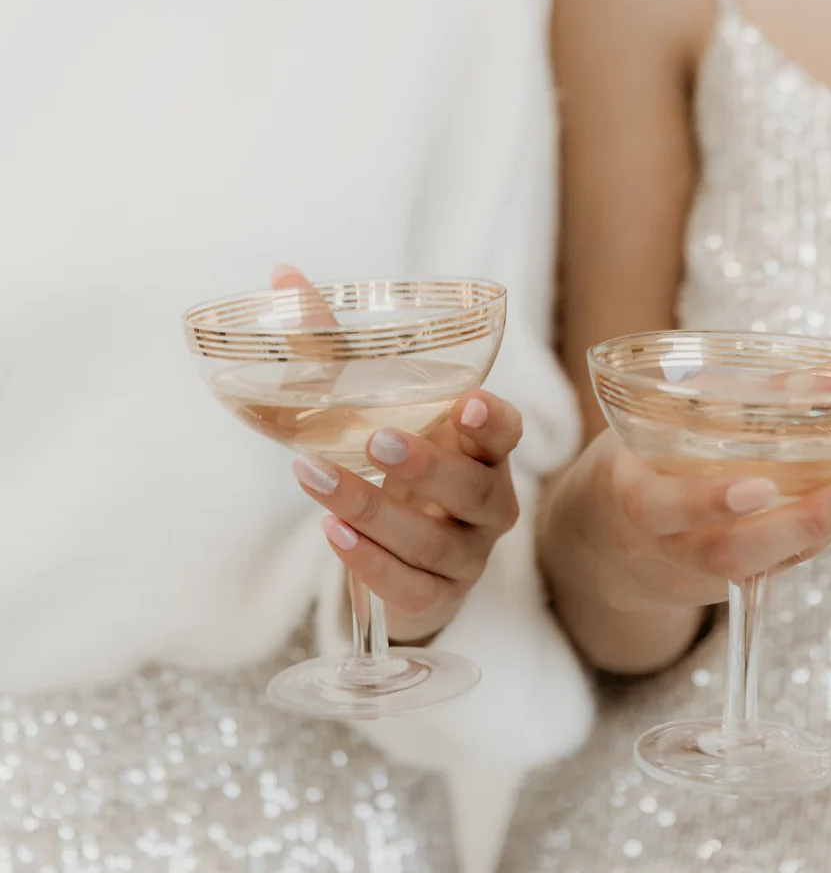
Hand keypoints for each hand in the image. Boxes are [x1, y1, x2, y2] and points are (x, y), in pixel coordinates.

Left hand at [270, 264, 523, 642]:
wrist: (397, 558)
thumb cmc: (390, 468)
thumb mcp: (365, 410)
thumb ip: (329, 351)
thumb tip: (282, 275)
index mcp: (482, 452)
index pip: (506, 433)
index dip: (494, 420)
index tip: (467, 402)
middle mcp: (487, 504)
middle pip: (478, 490)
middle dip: (429, 467)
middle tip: (380, 439)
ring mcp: (467, 556)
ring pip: (436, 542)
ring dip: (376, 511)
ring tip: (317, 480)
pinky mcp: (438, 597)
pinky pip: (412, 587)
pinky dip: (371, 563)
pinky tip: (332, 533)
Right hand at [538, 422, 830, 672]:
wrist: (606, 549)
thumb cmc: (633, 468)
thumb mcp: (652, 429)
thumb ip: (726, 401)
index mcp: (634, 506)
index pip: (664, 509)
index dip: (708, 501)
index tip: (757, 486)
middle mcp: (672, 550)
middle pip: (736, 554)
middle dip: (808, 520)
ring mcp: (709, 573)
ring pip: (777, 561)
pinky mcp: (741, 580)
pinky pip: (793, 555)